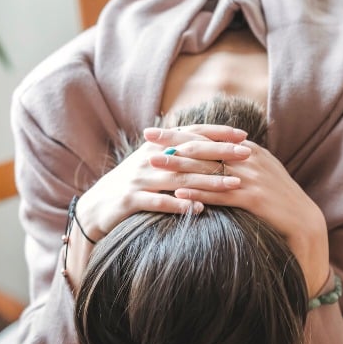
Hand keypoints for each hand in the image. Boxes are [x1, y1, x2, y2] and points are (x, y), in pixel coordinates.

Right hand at [74, 125, 249, 240]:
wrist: (95, 207)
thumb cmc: (130, 186)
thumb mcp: (150, 164)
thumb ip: (174, 153)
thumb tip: (207, 143)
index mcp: (155, 147)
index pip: (191, 134)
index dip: (217, 133)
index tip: (243, 136)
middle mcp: (148, 159)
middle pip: (190, 154)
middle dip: (220, 154)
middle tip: (247, 155)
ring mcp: (139, 179)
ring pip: (179, 179)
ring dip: (208, 182)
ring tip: (233, 186)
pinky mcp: (130, 200)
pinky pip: (159, 202)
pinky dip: (180, 205)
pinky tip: (200, 210)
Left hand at [144, 127, 330, 296]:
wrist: (304, 222)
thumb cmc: (275, 199)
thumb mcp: (257, 173)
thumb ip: (234, 161)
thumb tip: (207, 154)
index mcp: (248, 149)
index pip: (207, 136)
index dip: (179, 132)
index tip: (154, 130)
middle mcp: (249, 159)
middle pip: (204, 147)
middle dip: (173, 143)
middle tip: (146, 140)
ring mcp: (253, 179)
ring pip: (209, 169)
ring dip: (179, 166)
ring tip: (155, 164)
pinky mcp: (255, 199)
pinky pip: (221, 194)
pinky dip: (199, 192)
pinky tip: (179, 193)